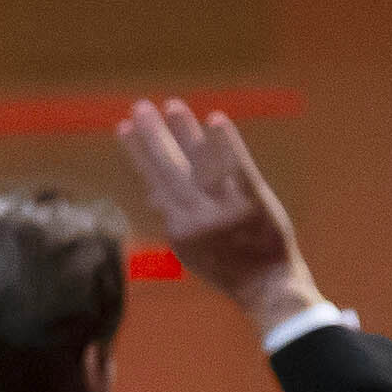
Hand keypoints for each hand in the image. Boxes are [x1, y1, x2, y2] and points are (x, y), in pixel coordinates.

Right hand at [117, 96, 317, 330]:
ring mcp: (224, 209)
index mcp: (177, 229)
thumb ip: (173, 218)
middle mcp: (195, 217)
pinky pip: (237, 168)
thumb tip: (151, 191)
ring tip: (171, 105)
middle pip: (169, 170)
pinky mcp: (253, 201)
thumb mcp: (190, 250)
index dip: (138, 154)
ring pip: (199, 165)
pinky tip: (215, 120)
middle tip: (140, 107)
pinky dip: (226, 144)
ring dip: (184, 133)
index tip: (124, 128)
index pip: (154, 182)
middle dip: (153, 137)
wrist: (266, 285)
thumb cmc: (227, 267)